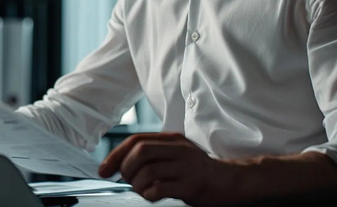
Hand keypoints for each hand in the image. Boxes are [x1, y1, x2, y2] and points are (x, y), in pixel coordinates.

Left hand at [98, 132, 232, 203]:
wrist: (231, 182)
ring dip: (137, 185)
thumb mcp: (177, 154)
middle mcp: (179, 150)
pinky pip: (160, 189)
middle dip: (125, 168)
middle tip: (127, 180)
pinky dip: (149, 194)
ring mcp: (186, 167)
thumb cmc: (199, 171)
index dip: (115, 154)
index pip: (136, 140)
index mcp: (173, 139)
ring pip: (147, 172)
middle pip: (140, 152)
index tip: (104, 169)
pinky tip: (153, 196)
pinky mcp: (192, 185)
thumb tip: (119, 165)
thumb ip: (153, 155)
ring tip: (142, 190)